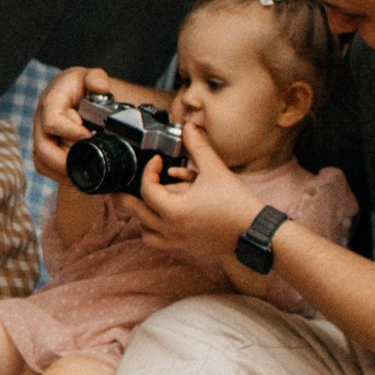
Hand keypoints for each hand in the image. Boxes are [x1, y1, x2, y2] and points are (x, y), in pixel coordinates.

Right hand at [32, 64, 110, 172]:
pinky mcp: (44, 149)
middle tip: (87, 162)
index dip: (69, 132)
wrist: (75, 94)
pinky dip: (59, 175)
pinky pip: (45, 167)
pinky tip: (76, 176)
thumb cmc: (81, 86)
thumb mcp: (90, 76)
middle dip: (65, 160)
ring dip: (62, 171)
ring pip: (42, 161)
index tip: (88, 136)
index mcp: (51, 102)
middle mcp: (41, 120)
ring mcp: (41, 136)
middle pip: (43, 148)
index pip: (52, 121)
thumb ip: (96, 77)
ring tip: (83, 173)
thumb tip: (101, 86)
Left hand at [121, 116, 254, 272]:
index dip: (149, 171)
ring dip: (141, 216)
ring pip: (145, 231)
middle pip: (136, 212)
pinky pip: (159, 242)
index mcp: (174, 210)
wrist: (255, 231)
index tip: (157, 161)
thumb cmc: (237, 203)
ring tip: (145, 200)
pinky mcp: (185, 247)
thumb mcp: (215, 170)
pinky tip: (162, 217)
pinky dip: (154, 231)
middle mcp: (171, 229)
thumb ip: (198, 147)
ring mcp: (177, 241)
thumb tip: (189, 127)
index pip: (147, 189)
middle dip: (126, 195)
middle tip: (119, 184)